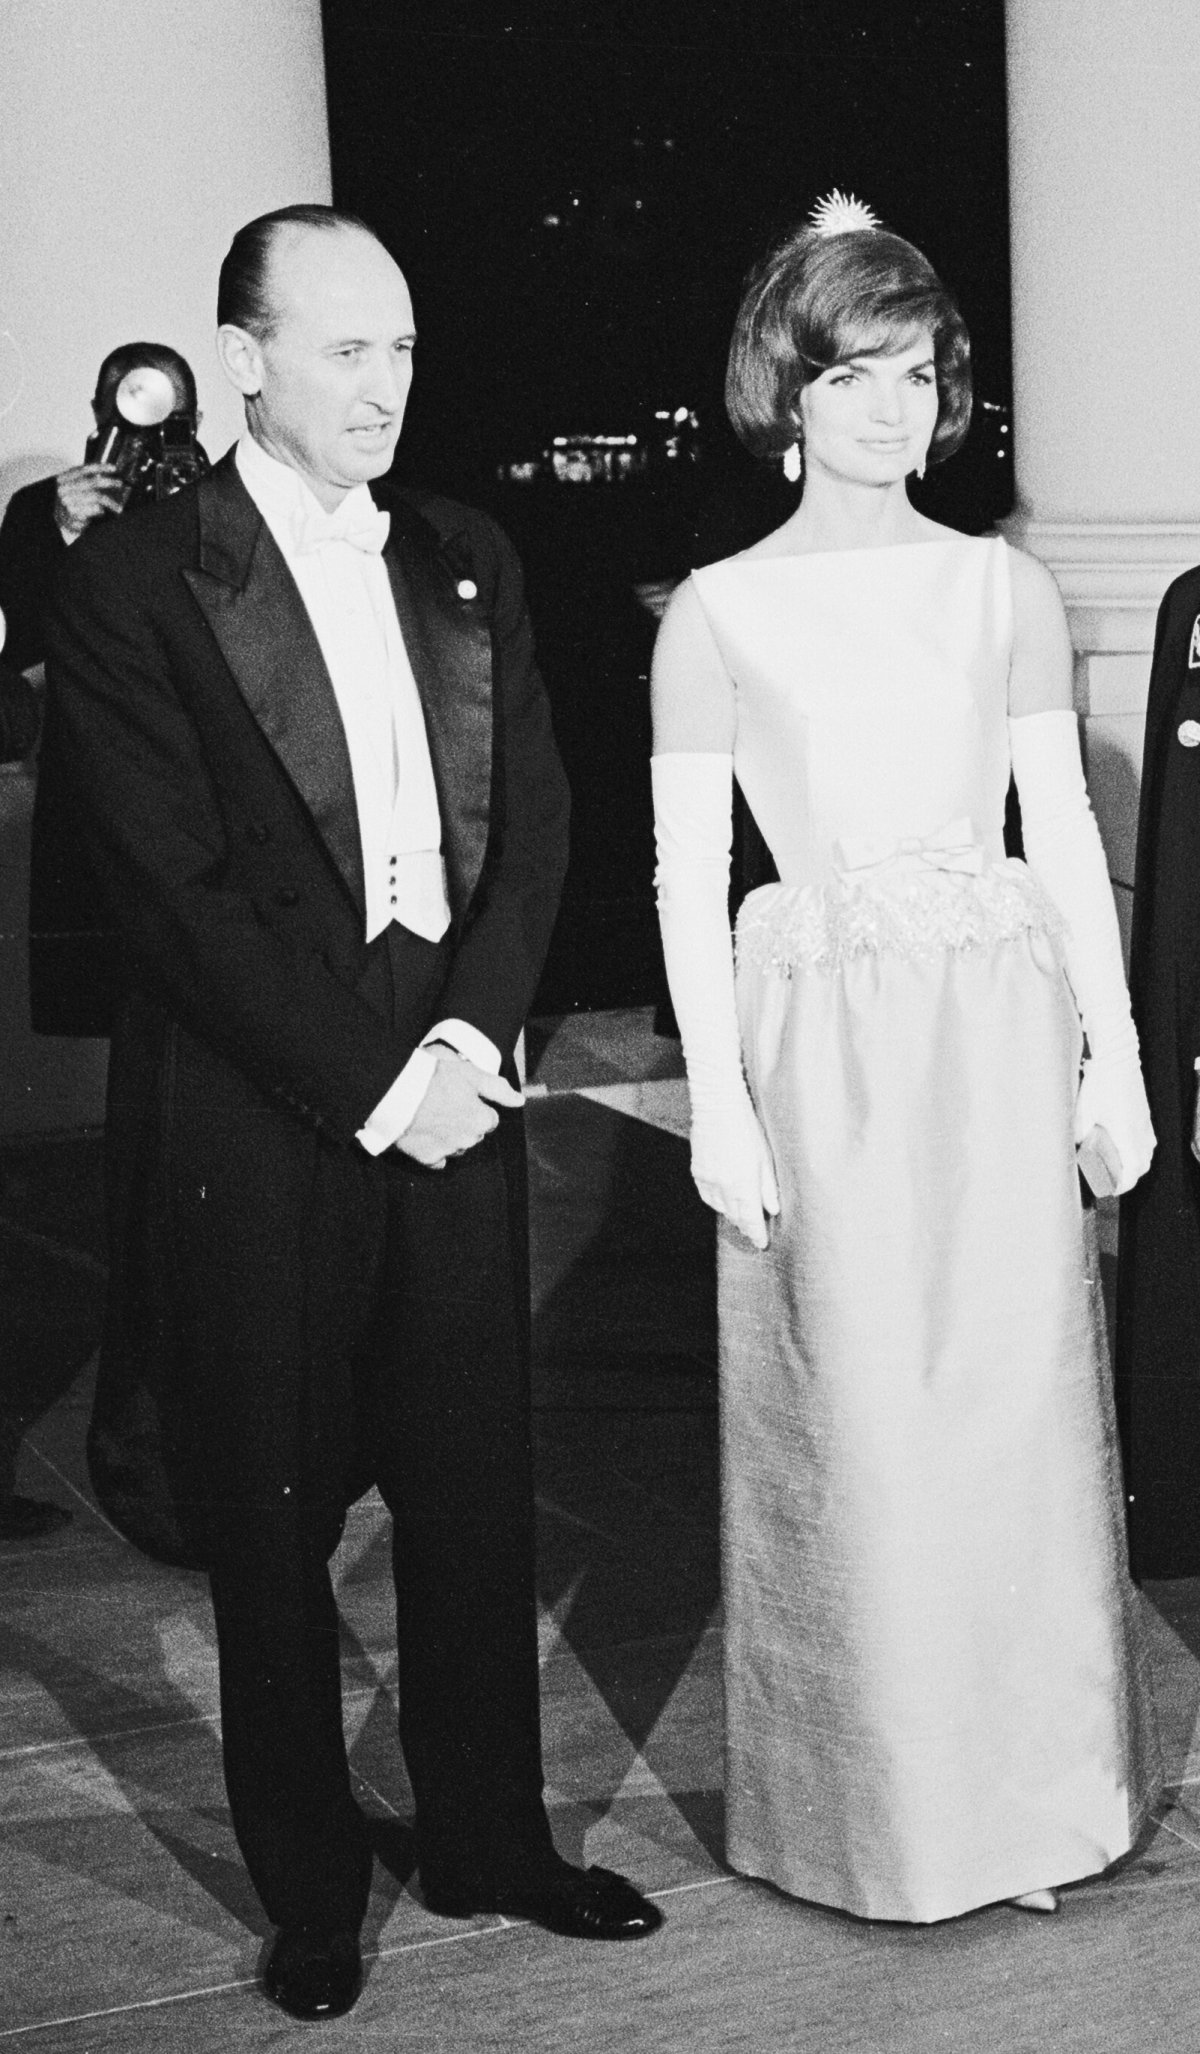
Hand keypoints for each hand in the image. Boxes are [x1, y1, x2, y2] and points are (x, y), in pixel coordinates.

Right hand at [54, 464, 126, 539]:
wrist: (61, 520)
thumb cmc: (72, 502)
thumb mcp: (75, 487)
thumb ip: (87, 479)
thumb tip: (107, 473)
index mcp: (64, 478)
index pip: (85, 469)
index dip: (100, 467)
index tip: (113, 468)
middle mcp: (64, 488)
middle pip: (92, 481)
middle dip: (109, 482)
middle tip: (119, 484)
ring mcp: (68, 501)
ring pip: (96, 496)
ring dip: (110, 502)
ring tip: (118, 506)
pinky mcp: (74, 513)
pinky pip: (94, 508)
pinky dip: (101, 510)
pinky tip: (102, 512)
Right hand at [395, 1050, 522, 1168]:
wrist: (395, 1092)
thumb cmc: (433, 1078)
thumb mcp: (470, 1073)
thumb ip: (497, 1088)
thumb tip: (520, 1101)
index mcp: (482, 1121)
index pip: (490, 1119)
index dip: (476, 1106)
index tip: (460, 1097)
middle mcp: (469, 1140)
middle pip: (474, 1134)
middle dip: (464, 1122)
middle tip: (444, 1104)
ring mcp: (447, 1152)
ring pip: (456, 1146)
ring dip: (450, 1135)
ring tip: (431, 1115)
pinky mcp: (427, 1159)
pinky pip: (437, 1158)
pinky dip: (433, 1149)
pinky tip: (423, 1133)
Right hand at [690, 1092, 779, 1249]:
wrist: (718, 1107)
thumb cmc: (746, 1128)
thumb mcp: (765, 1157)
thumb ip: (768, 1187)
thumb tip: (773, 1209)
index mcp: (744, 1182)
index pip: (750, 1218)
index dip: (756, 1233)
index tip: (762, 1244)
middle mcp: (724, 1185)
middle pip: (735, 1215)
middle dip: (745, 1225)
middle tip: (753, 1231)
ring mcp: (708, 1179)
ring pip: (720, 1208)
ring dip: (731, 1214)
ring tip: (740, 1216)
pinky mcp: (698, 1172)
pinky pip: (707, 1196)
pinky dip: (717, 1202)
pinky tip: (724, 1201)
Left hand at [1074, 1050, 1154, 1194]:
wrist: (1117, 1056)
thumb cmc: (1101, 1081)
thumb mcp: (1083, 1109)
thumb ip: (1077, 1131)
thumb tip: (1071, 1146)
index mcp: (1128, 1134)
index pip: (1132, 1171)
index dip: (1122, 1185)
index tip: (1111, 1191)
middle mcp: (1141, 1131)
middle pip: (1142, 1165)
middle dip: (1128, 1177)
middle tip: (1111, 1181)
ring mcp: (1145, 1121)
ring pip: (1147, 1152)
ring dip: (1134, 1163)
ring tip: (1117, 1166)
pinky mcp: (1144, 1113)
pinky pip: (1147, 1140)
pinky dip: (1138, 1149)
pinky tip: (1123, 1146)